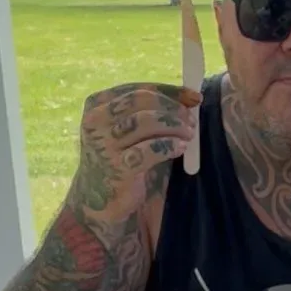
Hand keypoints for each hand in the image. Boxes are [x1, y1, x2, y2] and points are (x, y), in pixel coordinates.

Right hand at [69, 82, 200, 233]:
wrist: (102, 201)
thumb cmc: (122, 160)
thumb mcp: (132, 131)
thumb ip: (153, 111)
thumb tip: (191, 98)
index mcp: (97, 105)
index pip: (137, 89)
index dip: (169, 91)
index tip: (194, 97)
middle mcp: (95, 121)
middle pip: (141, 101)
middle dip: (172, 108)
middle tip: (191, 120)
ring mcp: (104, 145)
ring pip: (145, 122)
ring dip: (174, 126)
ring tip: (188, 134)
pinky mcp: (117, 168)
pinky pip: (150, 150)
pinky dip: (170, 145)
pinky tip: (180, 148)